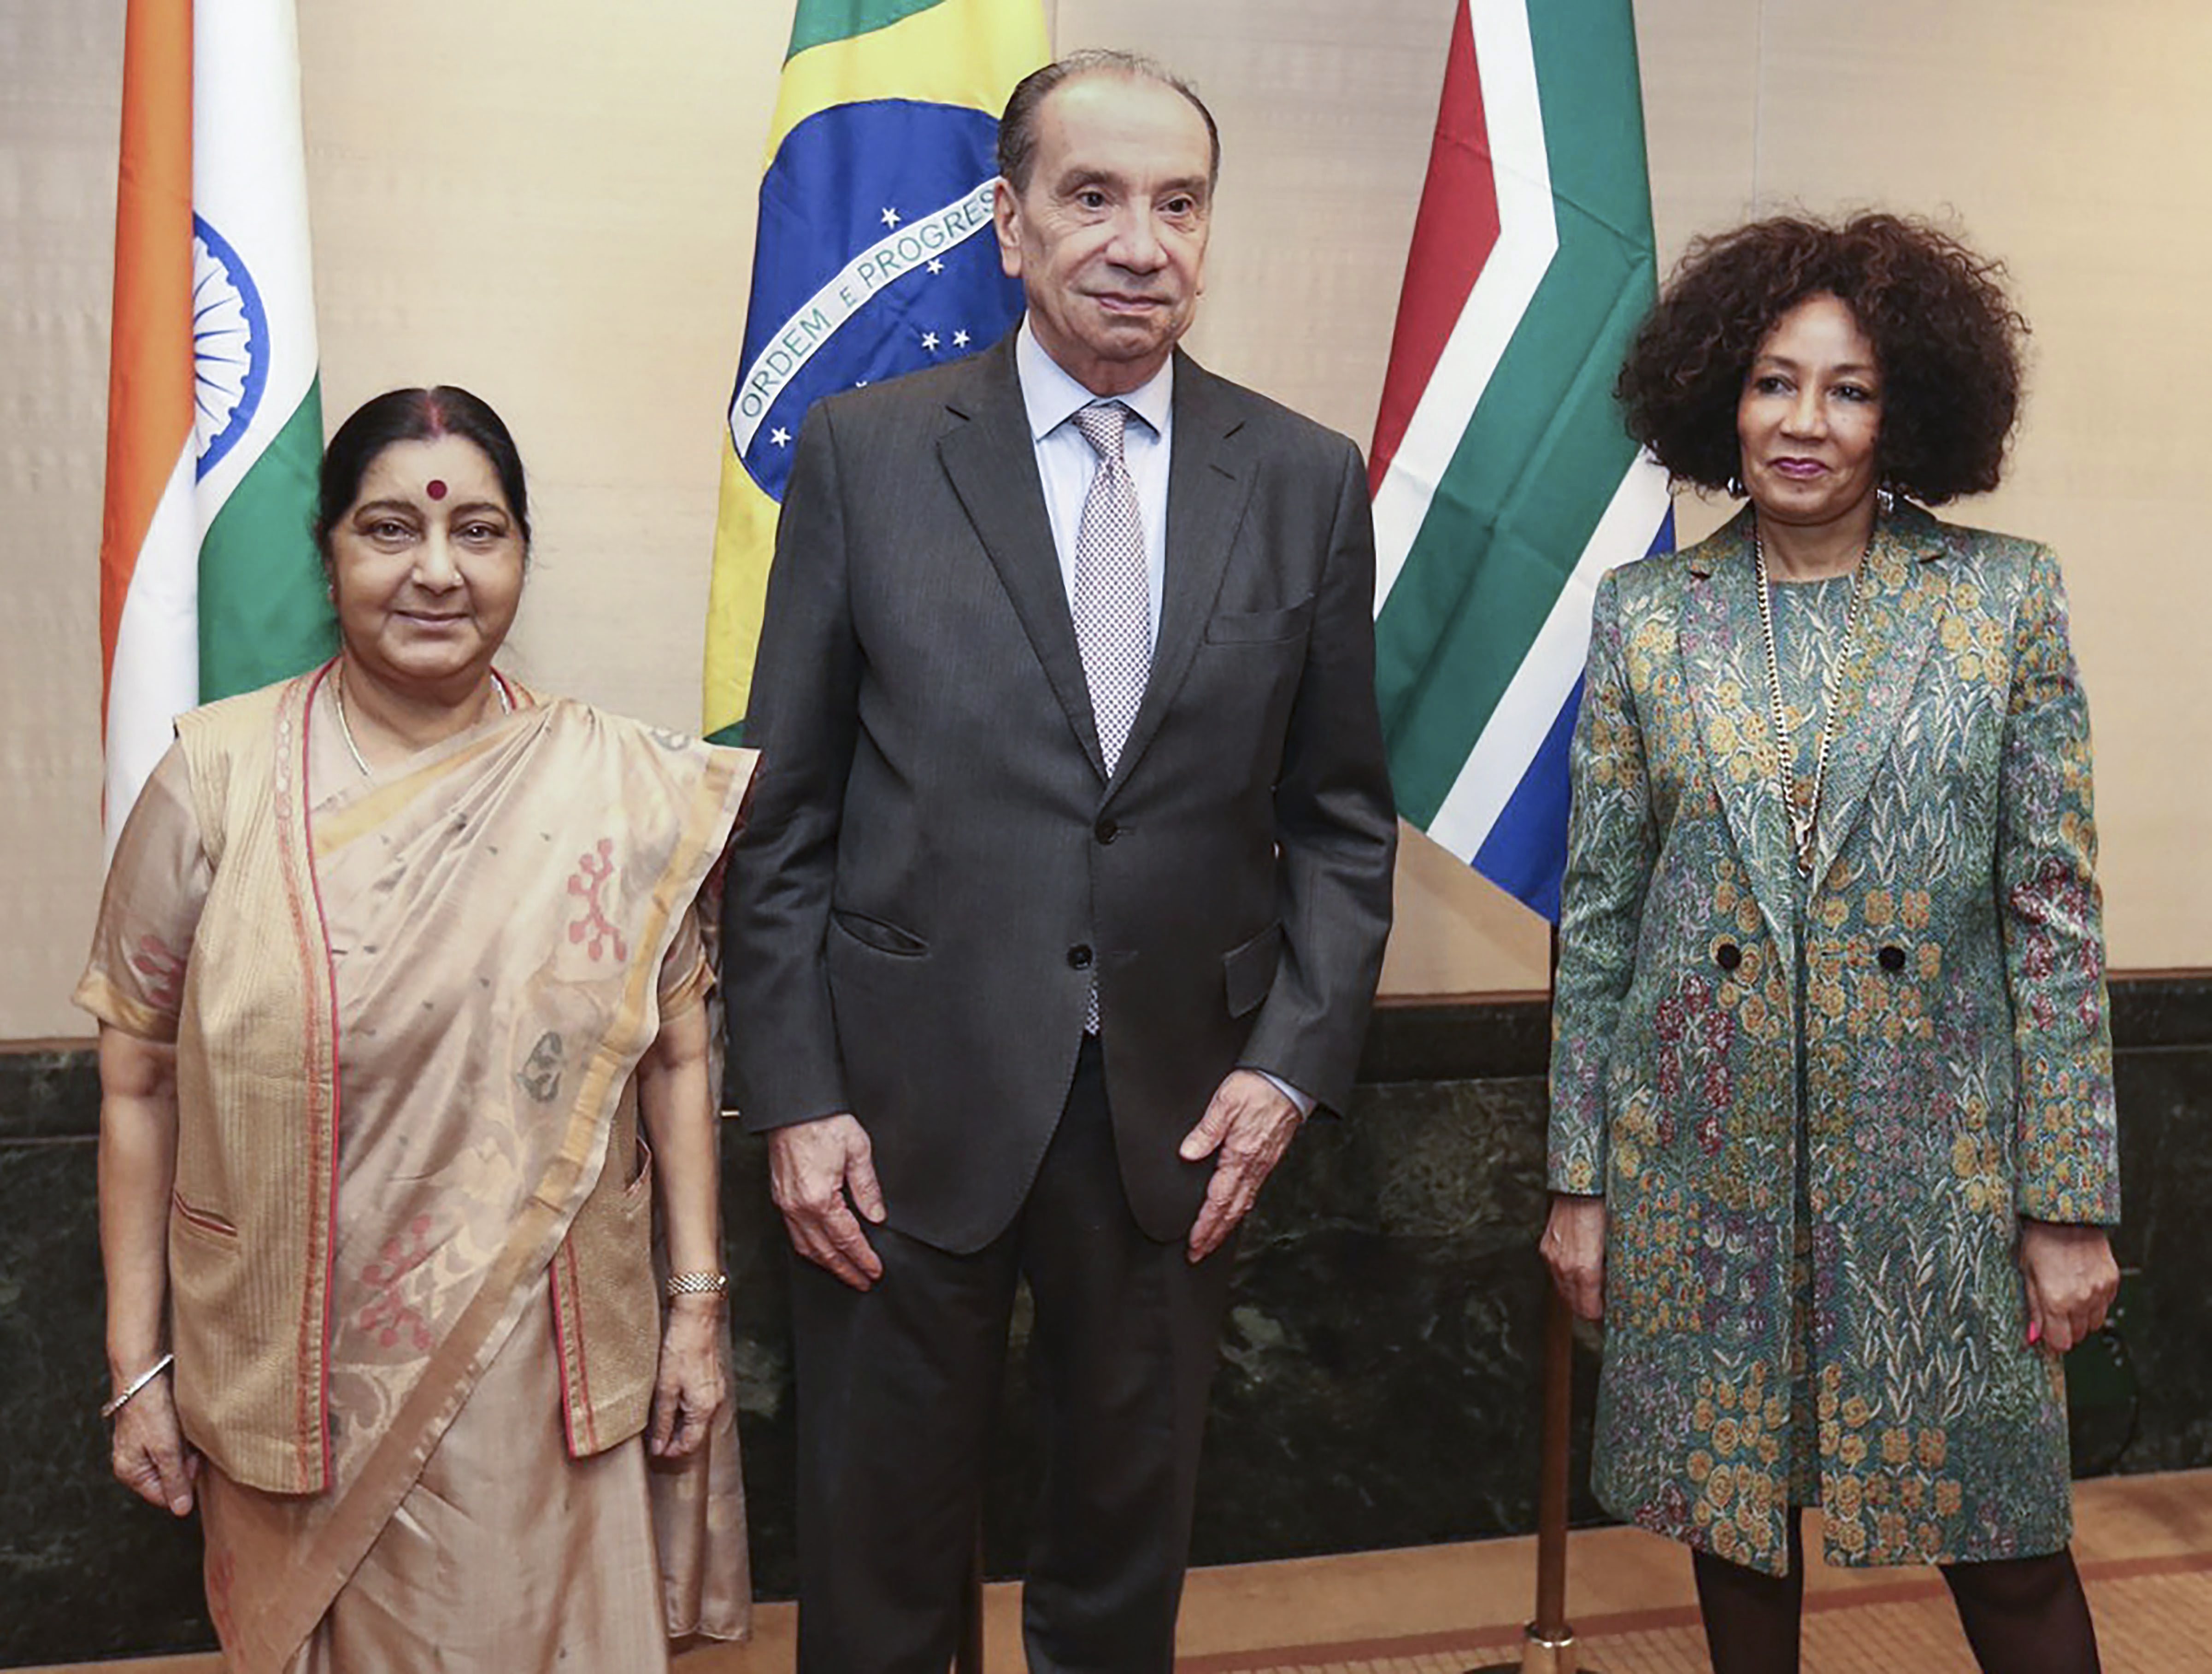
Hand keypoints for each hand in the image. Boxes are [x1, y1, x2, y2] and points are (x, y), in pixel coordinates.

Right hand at [111, 1374, 198, 1515]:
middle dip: (185, 1465)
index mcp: (130, 1472)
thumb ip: (175, 1481)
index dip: (184, 1484)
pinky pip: (172, 1444)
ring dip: (185, 1450)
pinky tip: (184, 1425)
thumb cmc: (151, 1410)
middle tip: (190, 1445)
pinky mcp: (151, 1431)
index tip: (192, 1463)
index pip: (164, 1497)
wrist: (144, 1373)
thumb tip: (182, 1511)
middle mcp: (133, 1463)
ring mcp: (141, 1447)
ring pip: (173, 1460)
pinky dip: (182, 1438)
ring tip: (184, 1432)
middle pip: (169, 1478)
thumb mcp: (166, 1449)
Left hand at [649, 1298, 727, 1459]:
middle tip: (653, 1437)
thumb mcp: (665, 1390)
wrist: (696, 1321)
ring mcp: (716, 1392)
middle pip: (695, 1434)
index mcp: (704, 1409)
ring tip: (658, 1418)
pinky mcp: (713, 1382)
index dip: (671, 1452)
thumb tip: (659, 1447)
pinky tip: (671, 1401)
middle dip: (674, 1439)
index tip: (654, 1451)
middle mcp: (715, 1404)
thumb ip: (662, 1421)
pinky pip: (699, 1405)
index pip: (689, 1444)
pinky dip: (685, 1410)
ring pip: (697, 1420)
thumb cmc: (680, 1351)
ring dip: (679, 1424)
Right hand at [768, 1113, 885, 1289]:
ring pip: (806, 1247)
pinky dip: (809, 1249)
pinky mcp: (779, 1198)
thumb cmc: (822, 1122)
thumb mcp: (858, 1150)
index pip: (846, 1239)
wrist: (792, 1107)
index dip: (863, 1258)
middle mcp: (798, 1207)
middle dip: (846, 1270)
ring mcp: (785, 1204)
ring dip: (827, 1264)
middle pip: (825, 1251)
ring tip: (845, 1273)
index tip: (875, 1271)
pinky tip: (820, 1252)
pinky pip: (794, 1234)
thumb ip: (868, 1187)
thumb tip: (877, 1215)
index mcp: (819, 1198)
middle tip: (863, 1282)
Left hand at [1179, 1070, 1302, 1262]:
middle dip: (1214, 1236)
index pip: (1219, 1201)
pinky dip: (1240, 1209)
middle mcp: (1254, 1166)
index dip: (1205, 1226)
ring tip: (1213, 1239)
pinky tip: (1235, 1211)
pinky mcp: (1268, 1159)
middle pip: (1232, 1211)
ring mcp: (1263, 1165)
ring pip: (1243, 1205)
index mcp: (1240, 1156)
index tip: (1194, 1244)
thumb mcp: (1226, 1102)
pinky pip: (1252, 1192)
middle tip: (1198, 1253)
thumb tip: (1188, 1153)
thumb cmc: (1259, 1087)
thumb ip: (1207, 1130)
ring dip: (1227, 1226)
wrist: (1290, 1081)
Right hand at [1541, 1194, 1606, 1321]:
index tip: (1609, 1314)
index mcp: (1584, 1269)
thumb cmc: (1602, 1211)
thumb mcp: (1617, 1245)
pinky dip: (1567, 1278)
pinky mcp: (1546, 1248)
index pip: (1588, 1310)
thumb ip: (1614, 1271)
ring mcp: (1552, 1258)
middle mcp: (1564, 1267)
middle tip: (1603, 1306)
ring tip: (1592, 1290)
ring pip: (1563, 1290)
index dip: (1599, 1316)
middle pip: (1574, 1305)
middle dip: (1588, 1309)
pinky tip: (1579, 1271)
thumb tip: (1617, 1287)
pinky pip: (1556, 1273)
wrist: (1579, 1187)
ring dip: (1577, 1295)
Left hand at [2019, 1219, 2118, 1353]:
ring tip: (2068, 1297)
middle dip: (2065, 1329)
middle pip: (2078, 1335)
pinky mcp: (2112, 1282)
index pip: (2060, 1342)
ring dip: (2081, 1318)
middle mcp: (2082, 1299)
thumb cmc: (2042, 1240)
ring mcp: (2100, 1291)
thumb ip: (2034, 1308)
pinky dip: (2094, 1303)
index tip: (2047, 1335)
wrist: (2068, 1217)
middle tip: (2054, 1313)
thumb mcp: (2027, 1274)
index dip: (2052, 1341)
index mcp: (2056, 1300)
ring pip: (2093, 1323)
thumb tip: (2034, 1335)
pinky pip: (2105, 1305)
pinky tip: (2082, 1286)